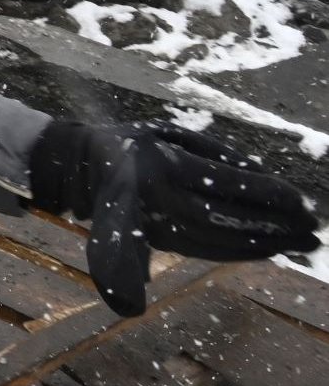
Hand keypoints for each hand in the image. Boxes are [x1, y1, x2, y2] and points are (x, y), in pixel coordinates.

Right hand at [28, 120, 318, 315]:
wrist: (79, 168)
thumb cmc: (130, 144)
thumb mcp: (167, 133)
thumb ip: (215, 154)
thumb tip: (265, 181)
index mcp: (164, 165)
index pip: (230, 184)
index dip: (269, 194)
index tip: (301, 201)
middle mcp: (161, 199)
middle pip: (231, 219)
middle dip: (277, 225)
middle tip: (313, 227)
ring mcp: (158, 224)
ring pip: (223, 241)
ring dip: (266, 244)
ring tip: (299, 243)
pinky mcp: (160, 241)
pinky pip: (208, 251)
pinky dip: (242, 252)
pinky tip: (267, 250)